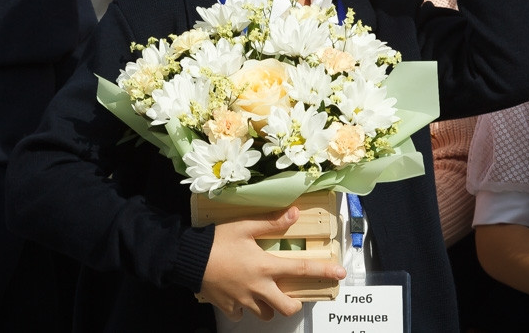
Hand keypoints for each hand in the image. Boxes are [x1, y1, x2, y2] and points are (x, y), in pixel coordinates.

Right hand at [199, 207, 346, 320]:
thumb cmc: (218, 240)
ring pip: (265, 314)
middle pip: (287, 307)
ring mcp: (243, 300)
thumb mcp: (245, 226)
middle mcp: (258, 288)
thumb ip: (271, 223)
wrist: (187, 258)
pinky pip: (241, 314)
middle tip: (291, 295)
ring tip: (265, 294)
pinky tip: (240, 296)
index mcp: (266, 266)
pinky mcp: (228, 307)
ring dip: (269, 307)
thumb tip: (295, 213)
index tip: (341, 275)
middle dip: (294, 304)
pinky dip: (243, 308)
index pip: (302, 270)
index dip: (324, 272)